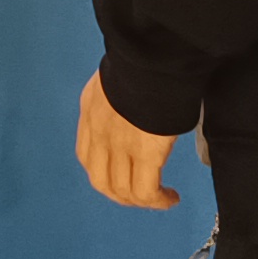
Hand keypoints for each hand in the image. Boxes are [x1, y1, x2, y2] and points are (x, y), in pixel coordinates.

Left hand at [77, 71, 183, 212]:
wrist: (153, 56)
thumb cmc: (144, 58)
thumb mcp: (118, 74)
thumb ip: (119, 94)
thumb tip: (136, 103)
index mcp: (91, 111)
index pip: (87, 156)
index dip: (103, 173)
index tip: (122, 176)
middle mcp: (99, 132)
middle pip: (101, 181)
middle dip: (120, 196)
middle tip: (141, 197)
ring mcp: (120, 146)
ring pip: (123, 190)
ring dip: (142, 202)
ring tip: (162, 199)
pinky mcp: (146, 153)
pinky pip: (146, 191)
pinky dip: (158, 201)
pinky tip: (170, 198)